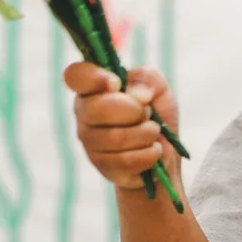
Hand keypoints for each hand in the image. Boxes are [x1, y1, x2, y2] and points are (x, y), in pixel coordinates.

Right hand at [65, 63, 179, 189]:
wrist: (166, 149)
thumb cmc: (156, 111)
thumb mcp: (157, 86)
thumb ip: (147, 80)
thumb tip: (138, 95)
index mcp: (94, 88)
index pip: (76, 75)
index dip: (94, 77)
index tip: (117, 84)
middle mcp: (84, 114)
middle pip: (97, 110)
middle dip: (134, 110)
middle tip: (147, 112)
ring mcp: (90, 142)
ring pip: (115, 138)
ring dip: (146, 133)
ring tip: (153, 131)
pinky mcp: (102, 166)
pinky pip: (126, 161)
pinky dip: (149, 153)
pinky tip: (154, 149)